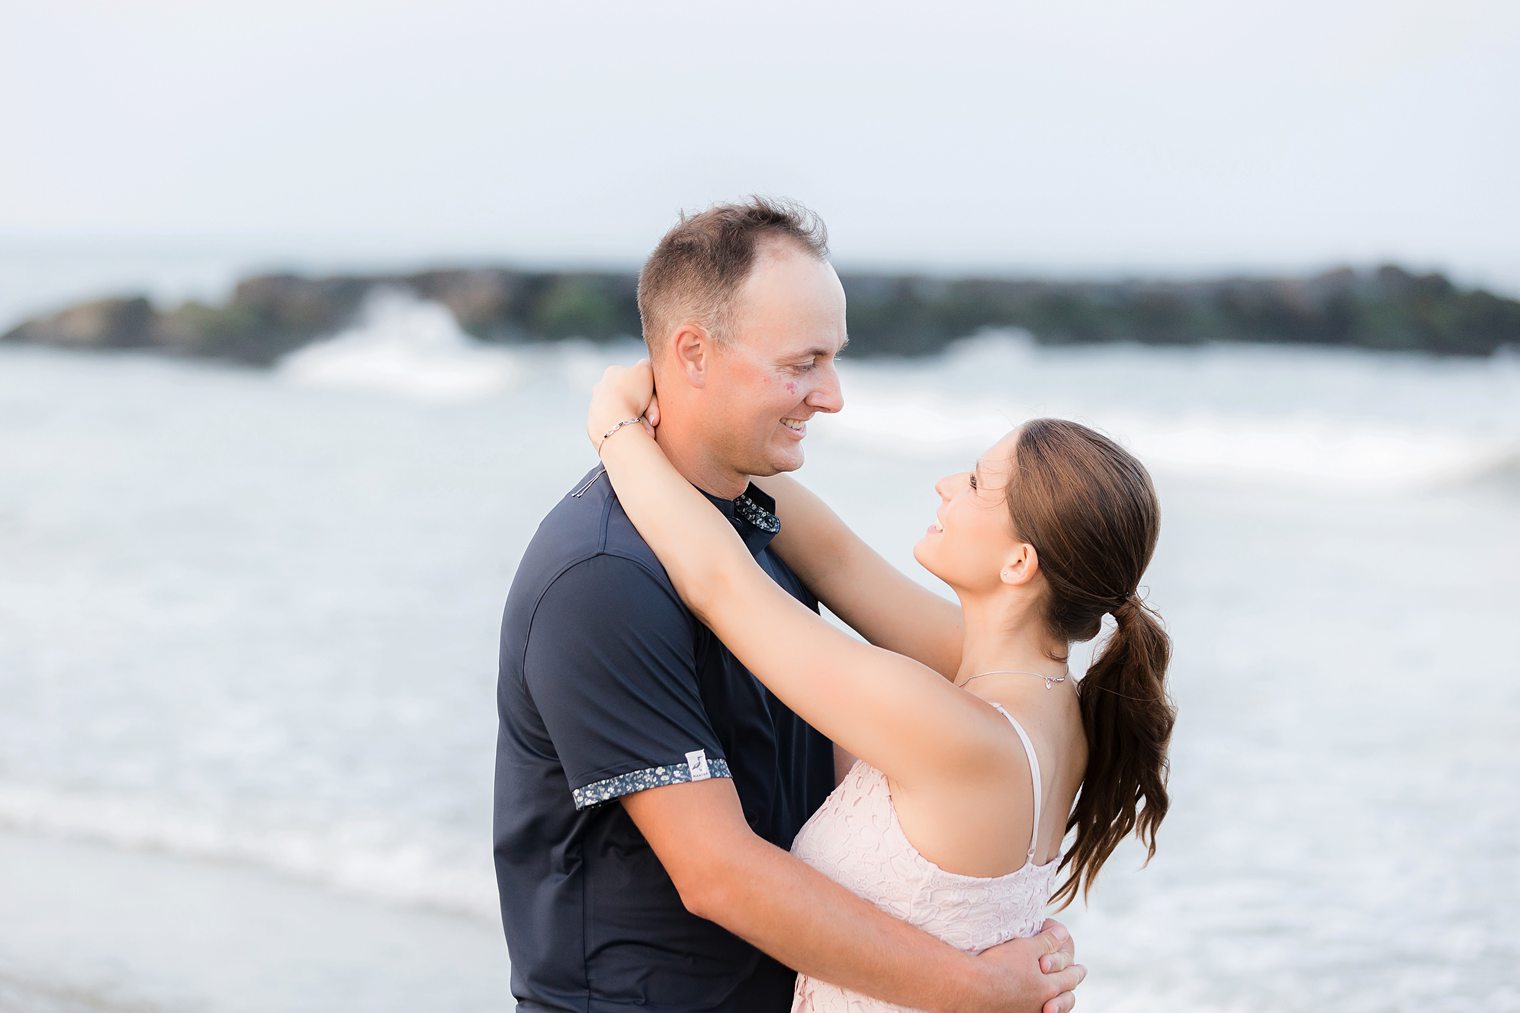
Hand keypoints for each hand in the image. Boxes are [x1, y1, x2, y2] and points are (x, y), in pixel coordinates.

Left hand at [587, 360, 659, 450]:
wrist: (614, 421)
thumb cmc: (631, 394)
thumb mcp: (646, 370)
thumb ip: (646, 365)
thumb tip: (645, 366)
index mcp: (611, 373)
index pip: (634, 380)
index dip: (648, 391)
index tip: (654, 401)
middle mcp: (600, 389)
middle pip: (631, 399)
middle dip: (645, 410)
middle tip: (654, 420)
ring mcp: (596, 408)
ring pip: (626, 414)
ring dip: (640, 422)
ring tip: (648, 430)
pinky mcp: (596, 427)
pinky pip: (618, 428)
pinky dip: (629, 431)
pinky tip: (636, 434)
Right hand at [965, 919, 1084, 1012]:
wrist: (971, 988)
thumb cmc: (999, 965)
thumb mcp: (1025, 947)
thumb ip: (1047, 941)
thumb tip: (1063, 933)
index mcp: (1048, 986)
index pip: (1070, 978)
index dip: (1076, 972)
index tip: (1081, 969)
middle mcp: (1040, 1004)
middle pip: (1063, 998)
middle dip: (1070, 991)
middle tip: (1073, 984)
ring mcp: (1026, 1012)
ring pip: (1050, 1008)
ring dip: (1058, 1003)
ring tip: (1057, 1000)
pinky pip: (1031, 1012)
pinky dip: (1037, 1008)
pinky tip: (1037, 1005)